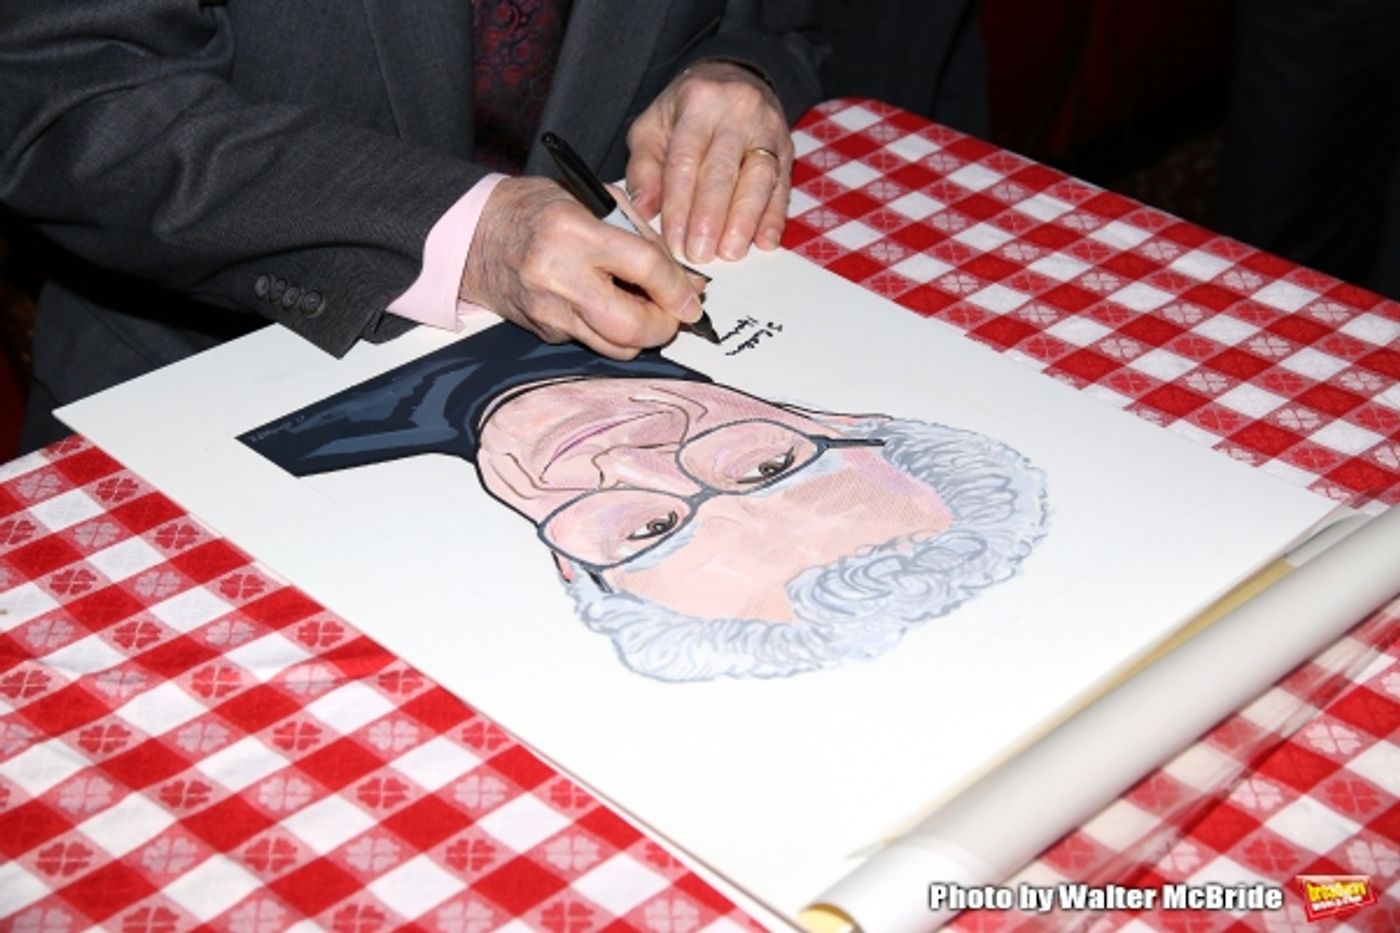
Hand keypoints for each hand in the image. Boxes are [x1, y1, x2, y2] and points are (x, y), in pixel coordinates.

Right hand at [459, 177, 702, 358]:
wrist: (475, 235)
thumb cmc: (535, 209)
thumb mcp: (592, 199)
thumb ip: (640, 236)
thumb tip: (682, 277)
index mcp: (573, 231)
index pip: (643, 267)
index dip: (677, 287)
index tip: (693, 297)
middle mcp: (558, 276)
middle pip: (631, 326)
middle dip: (665, 326)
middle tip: (674, 314)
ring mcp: (549, 311)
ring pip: (615, 347)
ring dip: (642, 335)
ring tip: (645, 310)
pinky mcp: (544, 331)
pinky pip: (593, 341)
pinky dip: (611, 330)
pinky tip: (610, 307)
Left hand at [626, 59, 791, 263]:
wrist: (732, 78)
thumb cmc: (685, 111)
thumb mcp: (653, 126)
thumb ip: (644, 168)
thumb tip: (644, 209)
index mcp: (698, 102)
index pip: (685, 160)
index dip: (678, 205)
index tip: (673, 241)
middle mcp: (738, 111)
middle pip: (723, 171)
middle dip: (711, 218)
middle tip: (699, 254)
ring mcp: (768, 129)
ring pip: (760, 179)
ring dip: (744, 221)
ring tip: (730, 253)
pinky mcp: (786, 148)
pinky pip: (782, 186)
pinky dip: (773, 217)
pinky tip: (764, 242)